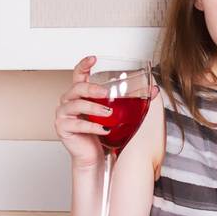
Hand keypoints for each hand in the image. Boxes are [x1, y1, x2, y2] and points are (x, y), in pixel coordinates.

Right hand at [55, 55, 158, 169]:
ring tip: (108, 114)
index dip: (84, 65)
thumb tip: (154, 90)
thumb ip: (131, 100)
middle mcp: (69, 101)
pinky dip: (93, 127)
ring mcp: (63, 115)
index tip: (94, 59)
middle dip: (91, 89)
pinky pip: (77, 125)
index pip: (78, 74)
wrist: (93, 156)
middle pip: (76, 88)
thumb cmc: (102, 133)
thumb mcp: (117, 113)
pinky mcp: (63, 128)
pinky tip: (104, 129)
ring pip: (76, 106)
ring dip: (94, 109)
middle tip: (105, 93)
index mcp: (80, 94)